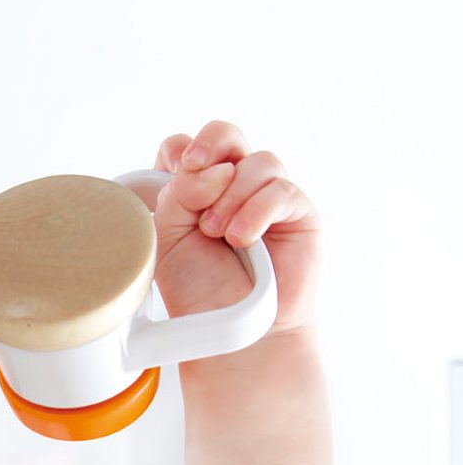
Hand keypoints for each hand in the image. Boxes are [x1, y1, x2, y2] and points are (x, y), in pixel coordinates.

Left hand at [143, 120, 320, 337]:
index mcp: (194, 190)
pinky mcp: (297, 211)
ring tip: (216, 233)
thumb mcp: (168, 239)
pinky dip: (255, 210)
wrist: (231, 329)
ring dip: (230, 196)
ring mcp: (266, 196)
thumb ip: (176, 196)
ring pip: (256, 162)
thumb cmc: (198, 288)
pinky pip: (279, 189)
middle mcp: (231, 186)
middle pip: (227, 136)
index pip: (187, 148)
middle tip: (194, 165)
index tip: (172, 170)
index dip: (180, 150)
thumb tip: (208, 168)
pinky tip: (241, 238)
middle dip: (211, 143)